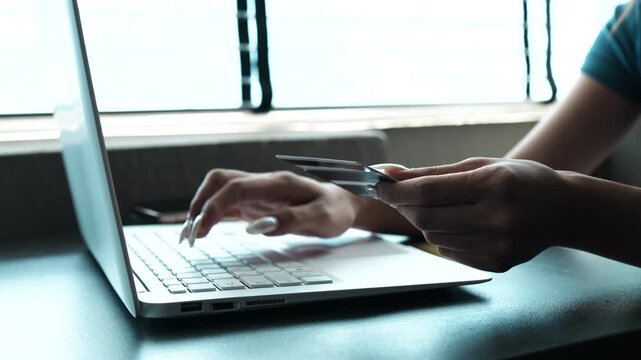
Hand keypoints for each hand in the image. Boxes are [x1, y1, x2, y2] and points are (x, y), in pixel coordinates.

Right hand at [181, 169, 359, 244]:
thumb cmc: (335, 210)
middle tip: (191, 235)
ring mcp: (258, 193)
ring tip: (188, 235)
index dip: (214, 206)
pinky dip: (210, 215)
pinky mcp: (256, 204)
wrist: (344, 203)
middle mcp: (263, 184)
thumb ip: (290, 220)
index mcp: (277, 184)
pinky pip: (226, 204)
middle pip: (219, 182)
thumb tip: (255, 228)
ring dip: (201, 209)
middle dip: (200, 205)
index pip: (235, 187)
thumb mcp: (321, 218)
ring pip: (218, 191)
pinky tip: (201, 230)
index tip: (201, 229)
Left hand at [377, 157, 573, 271]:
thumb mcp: (480, 165)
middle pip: (426, 217)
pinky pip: (449, 251)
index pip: (429, 191)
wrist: (563, 210)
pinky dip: (442, 236)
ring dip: (423, 221)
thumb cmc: (519, 180)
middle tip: (398, 195)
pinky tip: (458, 224)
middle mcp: (498, 218)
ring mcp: (499, 245)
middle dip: (404, 205)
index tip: (379, 185)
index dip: (397, 190)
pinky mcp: (497, 263)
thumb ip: (433, 173)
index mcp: (494, 185)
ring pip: (433, 236)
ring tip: (438, 207)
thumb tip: (390, 175)